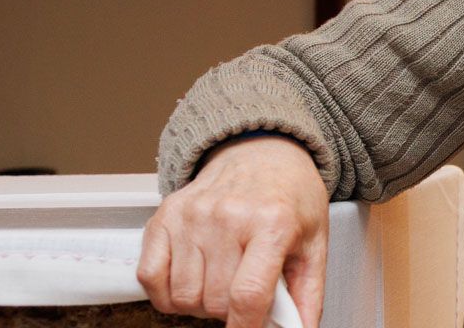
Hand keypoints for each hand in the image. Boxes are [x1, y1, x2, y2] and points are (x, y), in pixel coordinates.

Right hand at [139, 136, 328, 327]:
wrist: (262, 153)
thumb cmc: (289, 198)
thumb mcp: (314, 241)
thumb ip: (309, 293)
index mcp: (272, 222)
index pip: (248, 294)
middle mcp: (228, 216)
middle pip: (215, 300)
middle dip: (230, 310)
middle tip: (243, 291)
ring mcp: (192, 216)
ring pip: (183, 296)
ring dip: (201, 302)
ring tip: (221, 279)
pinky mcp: (165, 216)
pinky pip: (150, 278)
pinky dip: (168, 292)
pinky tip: (192, 278)